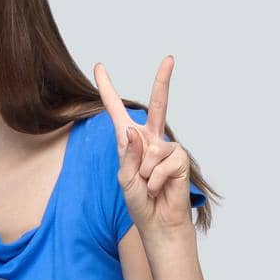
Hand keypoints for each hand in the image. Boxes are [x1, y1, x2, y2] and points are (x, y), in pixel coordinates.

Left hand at [95, 56, 194, 237]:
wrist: (158, 222)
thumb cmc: (139, 201)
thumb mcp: (125, 179)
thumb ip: (128, 156)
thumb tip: (133, 130)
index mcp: (129, 141)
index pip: (116, 111)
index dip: (107, 89)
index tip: (99, 66)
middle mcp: (150, 139)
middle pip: (159, 105)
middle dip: (163, 81)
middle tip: (169, 57)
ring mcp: (167, 147)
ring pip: (152, 151)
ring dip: (146, 174)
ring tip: (150, 185)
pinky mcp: (180, 159)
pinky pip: (163, 164)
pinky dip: (157, 180)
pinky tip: (160, 188)